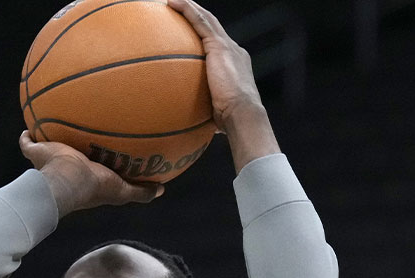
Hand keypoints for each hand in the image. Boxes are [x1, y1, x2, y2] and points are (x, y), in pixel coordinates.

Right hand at [19, 131, 162, 216]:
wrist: (67, 180)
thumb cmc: (94, 186)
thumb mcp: (122, 191)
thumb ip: (140, 191)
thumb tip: (162, 189)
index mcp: (86, 178)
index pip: (90, 170)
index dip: (94, 164)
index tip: (101, 155)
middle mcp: (66, 171)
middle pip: (68, 158)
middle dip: (71, 150)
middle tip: (78, 137)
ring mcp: (49, 161)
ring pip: (47, 149)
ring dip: (50, 140)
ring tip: (54, 125)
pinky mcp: (37, 152)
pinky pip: (28, 142)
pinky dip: (27, 135)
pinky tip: (30, 126)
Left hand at [168, 0, 280, 171]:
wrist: (243, 116)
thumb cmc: (230, 124)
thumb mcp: (215, 115)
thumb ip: (205, 114)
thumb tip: (188, 128)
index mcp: (234, 66)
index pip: (217, 46)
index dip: (205, 37)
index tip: (190, 36)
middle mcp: (234, 52)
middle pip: (212, 27)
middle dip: (197, 17)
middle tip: (179, 10)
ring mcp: (228, 47)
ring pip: (206, 19)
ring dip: (190, 8)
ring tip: (172, 1)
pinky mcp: (219, 46)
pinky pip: (199, 22)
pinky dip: (187, 10)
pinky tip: (171, 3)